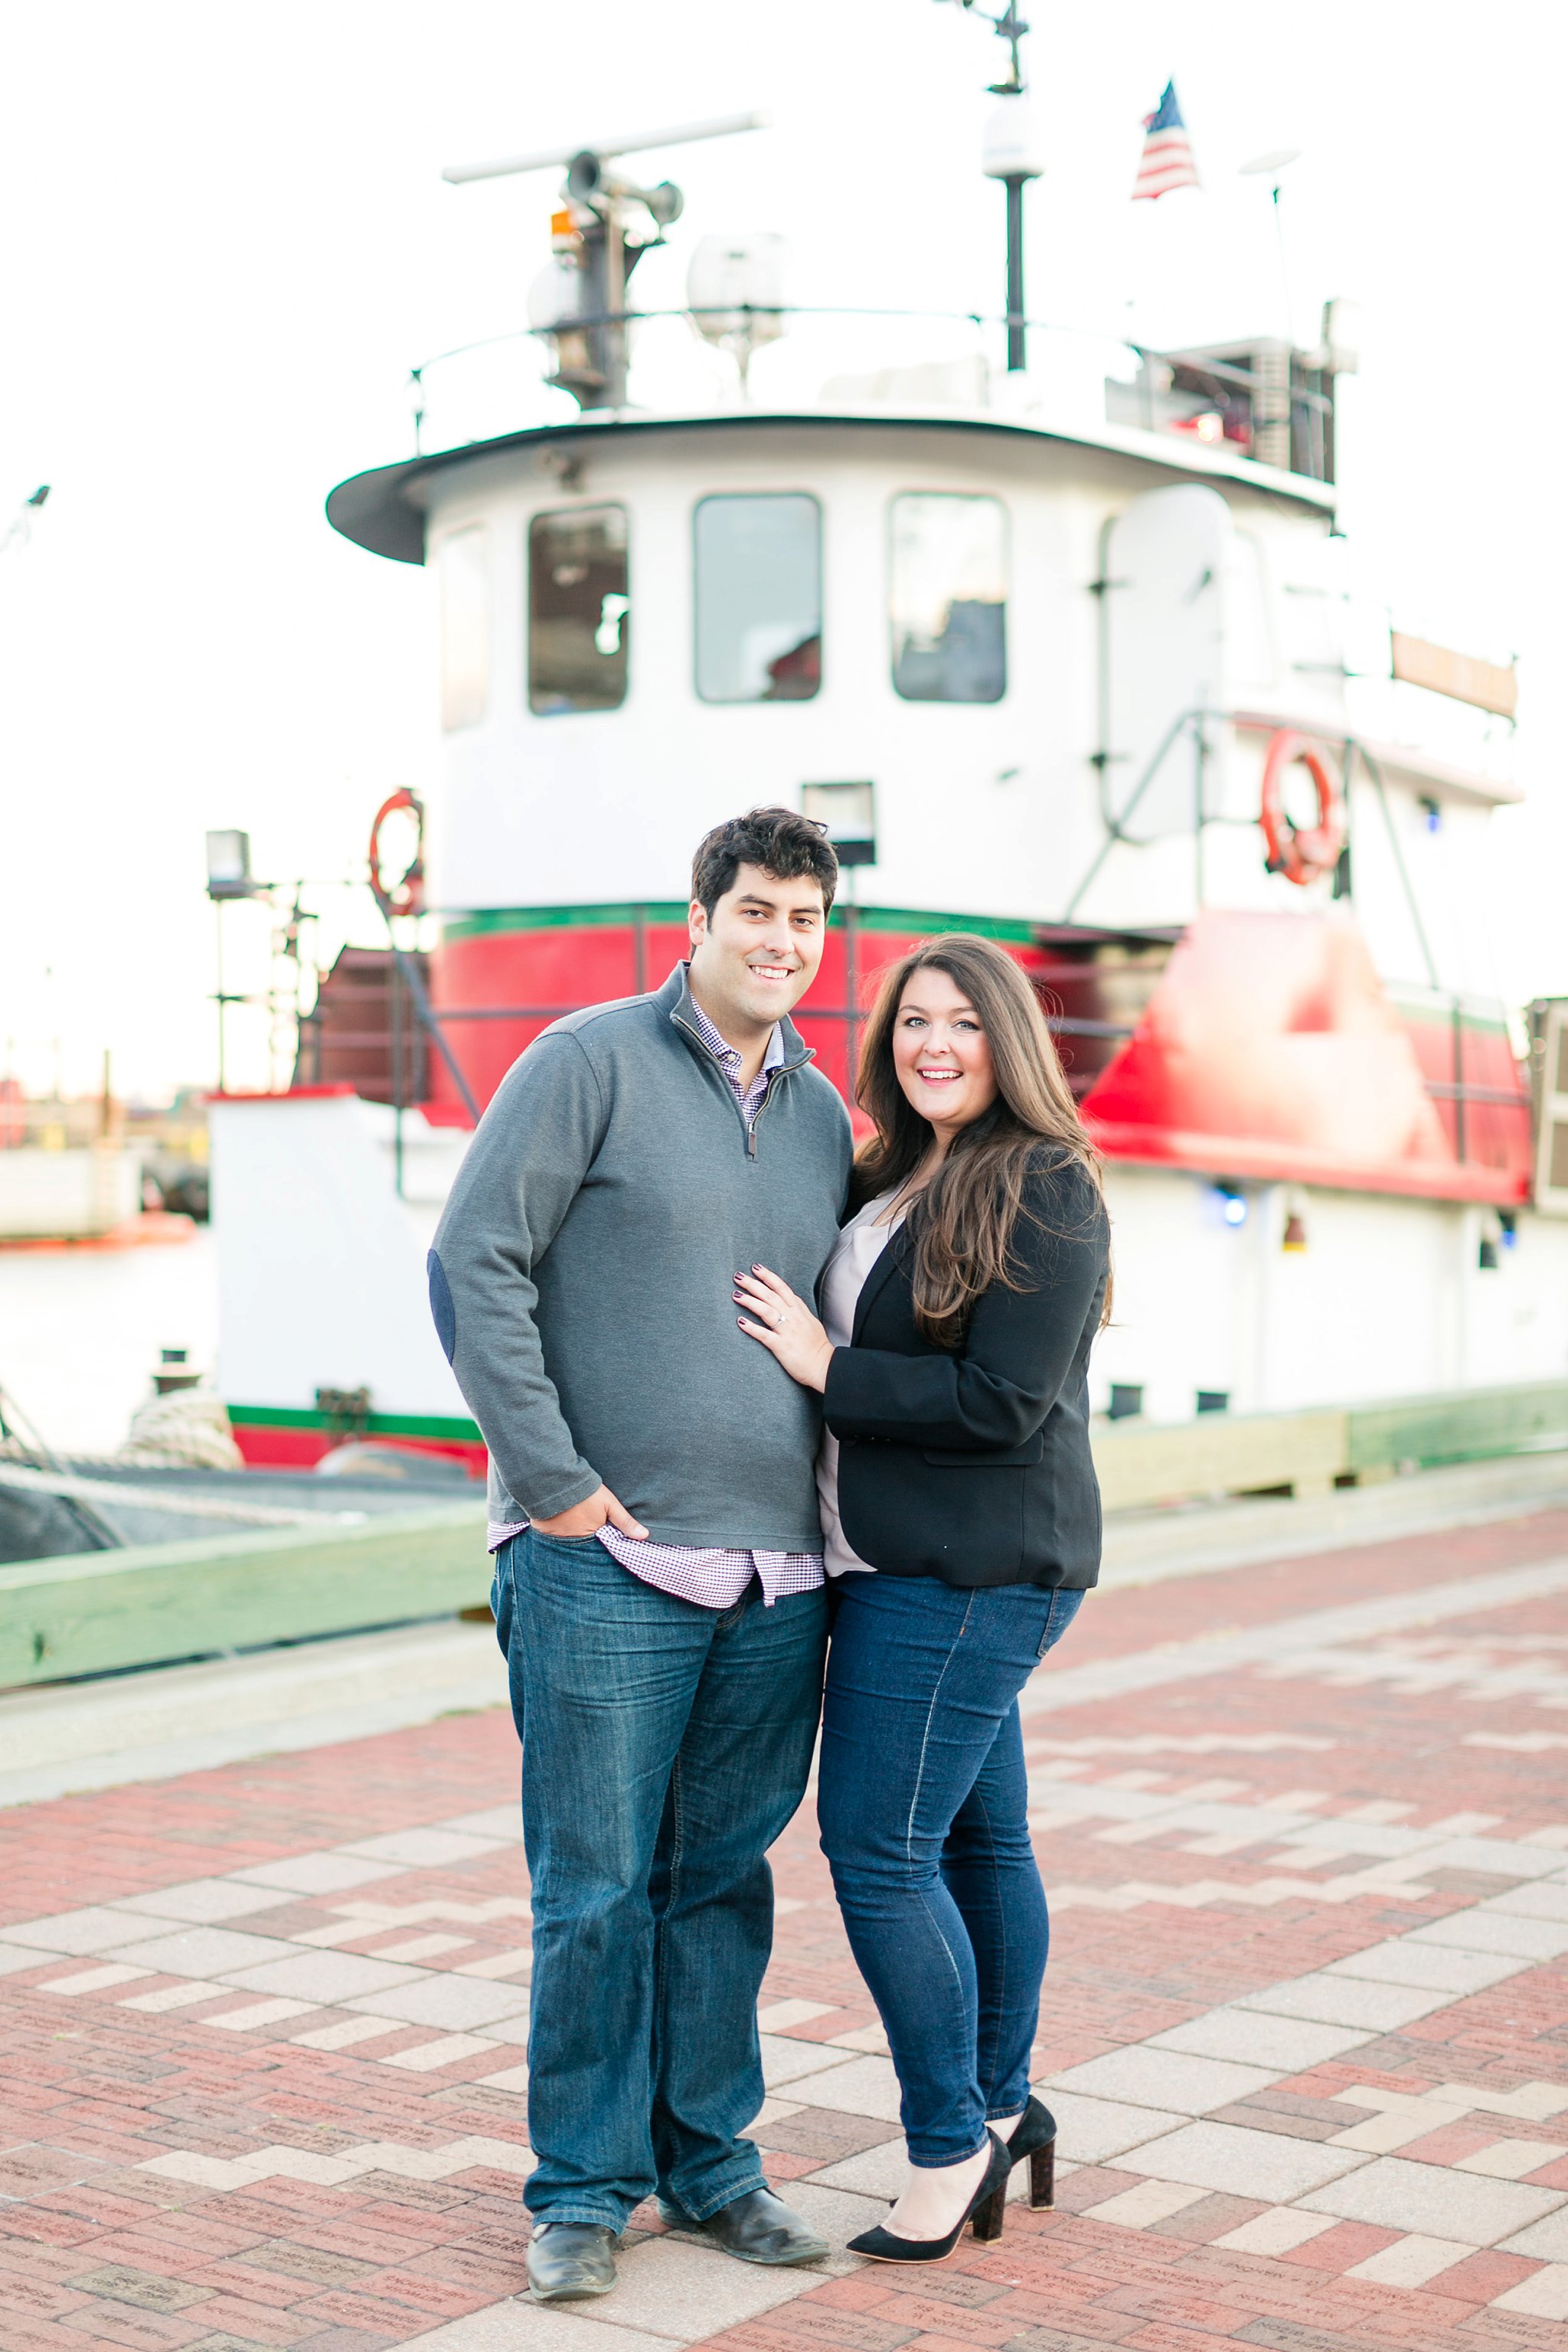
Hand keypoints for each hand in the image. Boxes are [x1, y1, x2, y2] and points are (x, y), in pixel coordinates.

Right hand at [532, 1483, 648, 1540]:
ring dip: (568, 1541)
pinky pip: (549, 1539)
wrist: (557, 1477)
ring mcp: (555, 1538)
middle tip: (584, 1535)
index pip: (598, 1549)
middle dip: (584, 1546)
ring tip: (570, 1532)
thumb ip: (625, 1522)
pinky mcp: (542, 1531)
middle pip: (581, 1548)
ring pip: (564, 1545)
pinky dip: (552, 1536)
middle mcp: (572, 1542)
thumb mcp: (610, 1504)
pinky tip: (555, 1528)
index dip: (601, 1545)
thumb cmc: (586, 1492)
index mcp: (590, 1537)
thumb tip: (644, 1536)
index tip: (602, 1541)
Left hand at [734, 1264, 833, 1391]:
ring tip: (736, 1295)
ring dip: (750, 1301)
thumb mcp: (811, 1322)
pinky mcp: (781, 1346)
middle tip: (738, 1276)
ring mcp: (787, 1332)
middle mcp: (793, 1318)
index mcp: (799, 1311)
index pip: (782, 1288)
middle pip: (771, 1296)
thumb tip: (789, 1300)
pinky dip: (751, 1327)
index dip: (768, 1277)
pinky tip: (740, 1321)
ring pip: (766, 1311)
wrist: (824, 1366)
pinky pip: (764, 1335)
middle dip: (753, 1284)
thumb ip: (799, 1310)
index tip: (756, 1268)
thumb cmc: (817, 1346)